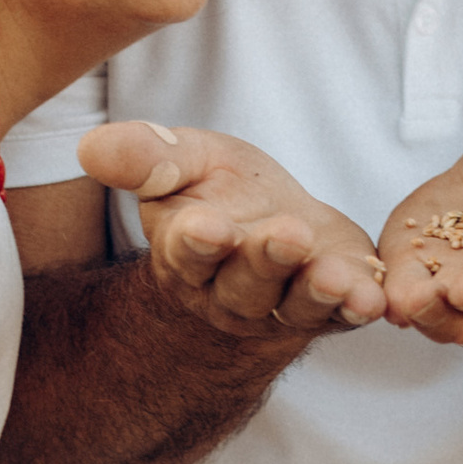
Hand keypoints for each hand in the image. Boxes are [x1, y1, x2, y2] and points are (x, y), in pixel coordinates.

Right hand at [80, 123, 386, 343]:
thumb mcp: (184, 162)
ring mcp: (282, 308)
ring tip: (331, 275)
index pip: (187, 253)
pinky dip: (358, 308)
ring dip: (315, 292)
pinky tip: (373, 299)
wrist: (277, 230)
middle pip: (246, 283)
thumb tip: (89, 147)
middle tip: (286, 234)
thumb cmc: (222, 195)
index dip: (197, 243)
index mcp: (187, 254)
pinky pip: (343, 316)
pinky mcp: (330, 311)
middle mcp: (231, 292)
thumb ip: (145, 157)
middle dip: (265, 261)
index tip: (206, 226)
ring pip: (295, 305)